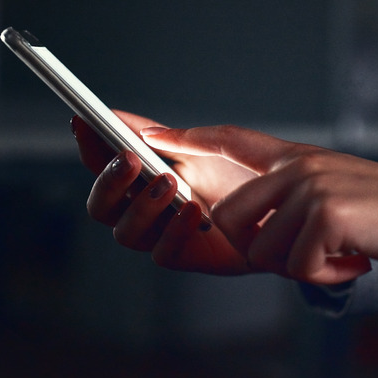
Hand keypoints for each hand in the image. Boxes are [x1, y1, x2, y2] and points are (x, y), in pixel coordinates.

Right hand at [72, 112, 256, 274]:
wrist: (295, 209)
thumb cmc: (252, 177)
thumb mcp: (214, 145)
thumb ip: (172, 135)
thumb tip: (124, 119)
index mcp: (151, 177)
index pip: (106, 165)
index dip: (90, 146)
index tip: (83, 122)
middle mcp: (152, 209)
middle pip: (102, 206)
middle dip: (108, 182)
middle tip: (129, 159)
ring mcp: (168, 235)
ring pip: (124, 234)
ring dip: (140, 207)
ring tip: (169, 182)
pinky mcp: (191, 258)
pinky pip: (162, 254)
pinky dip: (172, 231)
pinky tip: (194, 212)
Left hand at [141, 125, 377, 284]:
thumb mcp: (336, 193)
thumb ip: (293, 201)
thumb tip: (256, 232)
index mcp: (298, 158)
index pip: (233, 140)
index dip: (190, 138)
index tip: (152, 136)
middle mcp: (299, 166)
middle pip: (231, 220)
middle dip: (262, 252)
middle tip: (309, 254)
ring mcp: (312, 186)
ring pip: (263, 251)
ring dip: (301, 267)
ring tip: (340, 255)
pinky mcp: (328, 213)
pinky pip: (298, 265)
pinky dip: (327, 276)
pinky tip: (355, 261)